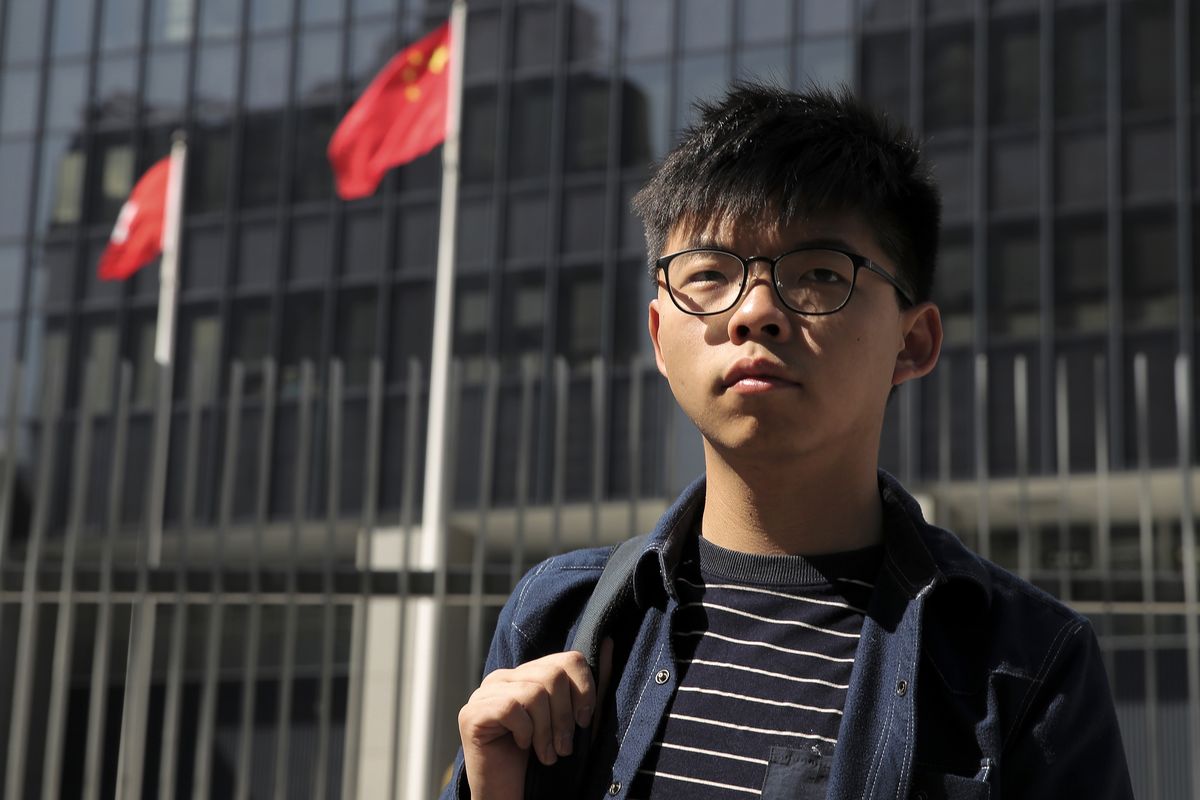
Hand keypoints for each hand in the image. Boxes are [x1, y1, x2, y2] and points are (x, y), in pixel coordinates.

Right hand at [457, 639, 612, 799]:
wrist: (509, 793)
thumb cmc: (541, 758)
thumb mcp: (573, 720)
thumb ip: (588, 686)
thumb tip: (607, 643)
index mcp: (528, 673)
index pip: (568, 658)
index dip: (584, 691)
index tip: (583, 722)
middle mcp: (504, 677)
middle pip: (553, 675)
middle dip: (565, 717)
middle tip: (563, 747)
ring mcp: (484, 692)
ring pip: (534, 693)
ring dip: (546, 732)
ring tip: (546, 754)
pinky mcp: (472, 713)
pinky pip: (511, 709)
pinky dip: (524, 733)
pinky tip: (522, 747)